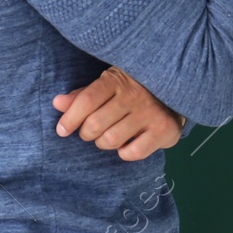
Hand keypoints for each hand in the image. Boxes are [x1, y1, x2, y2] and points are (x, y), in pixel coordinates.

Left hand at [53, 66, 183, 161]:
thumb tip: (57, 103)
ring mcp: (151, 113)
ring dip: (104, 143)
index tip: (62, 130)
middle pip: (94, 125)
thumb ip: (83, 96)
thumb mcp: (108, 86)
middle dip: (87, 133)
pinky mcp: (164, 130)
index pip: (86, 101)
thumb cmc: (133, 90)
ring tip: (111, 135)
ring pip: (110, 140)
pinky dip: (125, 152)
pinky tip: (130, 142)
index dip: (69, 119)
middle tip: (93, 131)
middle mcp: (135, 95)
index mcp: (118, 80)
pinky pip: (131, 153)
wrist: (174, 92)